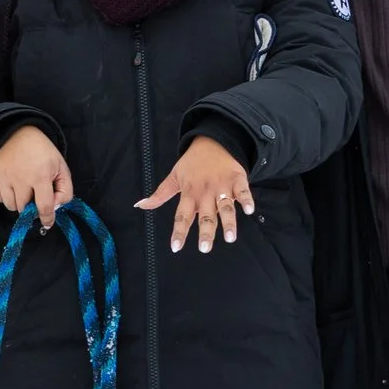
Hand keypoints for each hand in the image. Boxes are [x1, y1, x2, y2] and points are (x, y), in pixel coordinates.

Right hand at [0, 125, 73, 229]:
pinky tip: (9, 184)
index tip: (47, 223)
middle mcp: (20, 178)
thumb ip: (65, 190)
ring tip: (21, 188)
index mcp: (40, 176)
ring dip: (17, 202)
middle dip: (30, 205)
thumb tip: (55, 208)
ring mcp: (3, 177)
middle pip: (24, 209)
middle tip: (33, 193)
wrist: (16, 132)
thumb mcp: (61, 167)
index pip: (44, 207)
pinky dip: (3, 195)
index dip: (47, 219)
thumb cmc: (42, 151)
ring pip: (9, 206)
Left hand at [136, 137, 254, 253]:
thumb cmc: (192, 163)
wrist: (212, 140)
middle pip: (205, 215)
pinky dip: (246, 200)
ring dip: (228, 222)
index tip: (176, 247)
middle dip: (205, 232)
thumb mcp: (174, 177)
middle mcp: (205, 192)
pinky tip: (249, 210)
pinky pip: (243, 190)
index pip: (182, 215)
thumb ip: (159, 194)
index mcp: (189, 193)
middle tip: (204, 248)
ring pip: (225, 206)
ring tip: (230, 237)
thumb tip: (139, 205)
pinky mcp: (237, 178)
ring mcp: (222, 185)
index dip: (178, 231)